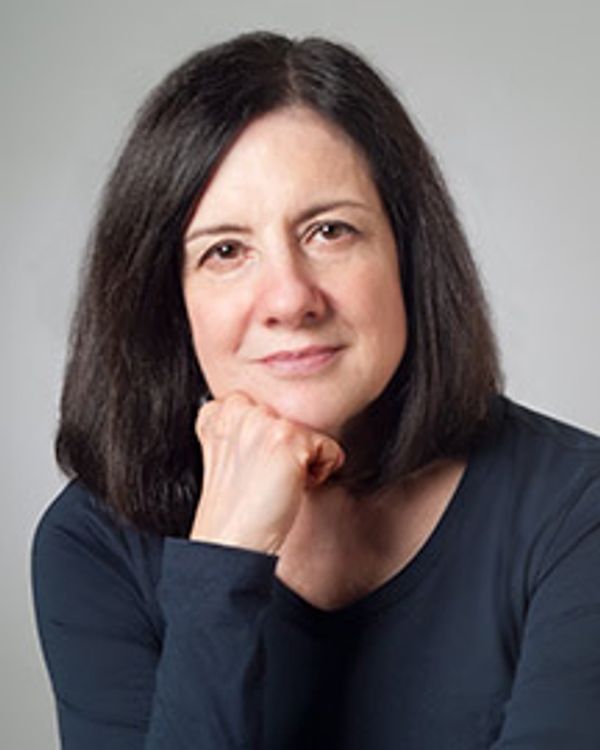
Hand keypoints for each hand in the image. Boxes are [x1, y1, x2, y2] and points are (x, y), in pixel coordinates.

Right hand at [189, 392, 344, 553]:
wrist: (231, 540)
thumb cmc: (233, 508)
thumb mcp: (224, 454)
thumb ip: (241, 427)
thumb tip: (277, 422)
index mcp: (218, 412)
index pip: (263, 407)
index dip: (267, 440)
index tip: (255, 465)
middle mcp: (240, 410)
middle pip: (289, 418)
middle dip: (287, 447)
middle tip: (267, 477)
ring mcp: (264, 421)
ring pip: (309, 432)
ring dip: (304, 460)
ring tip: (278, 482)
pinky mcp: (288, 438)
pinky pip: (328, 447)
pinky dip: (322, 472)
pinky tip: (294, 487)